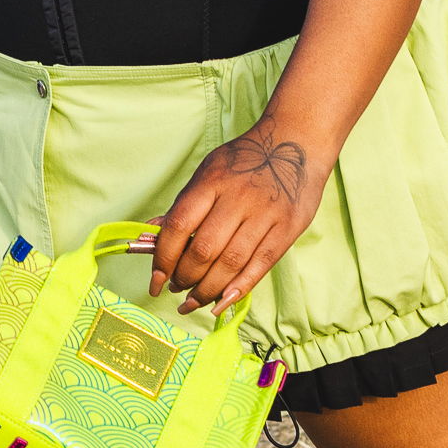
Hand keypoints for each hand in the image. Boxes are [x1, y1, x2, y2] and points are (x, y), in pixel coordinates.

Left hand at [151, 114, 328, 314]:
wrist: (297, 143)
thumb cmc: (246, 161)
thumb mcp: (209, 171)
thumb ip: (183, 205)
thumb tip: (150, 235)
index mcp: (212, 181)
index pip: (179, 226)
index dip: (163, 258)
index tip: (155, 280)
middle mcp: (238, 198)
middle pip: (203, 250)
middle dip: (184, 277)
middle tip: (176, 288)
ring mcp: (265, 214)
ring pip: (230, 264)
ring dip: (206, 290)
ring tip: (193, 300)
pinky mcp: (287, 228)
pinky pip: (259, 266)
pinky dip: (237, 290)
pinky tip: (220, 304)